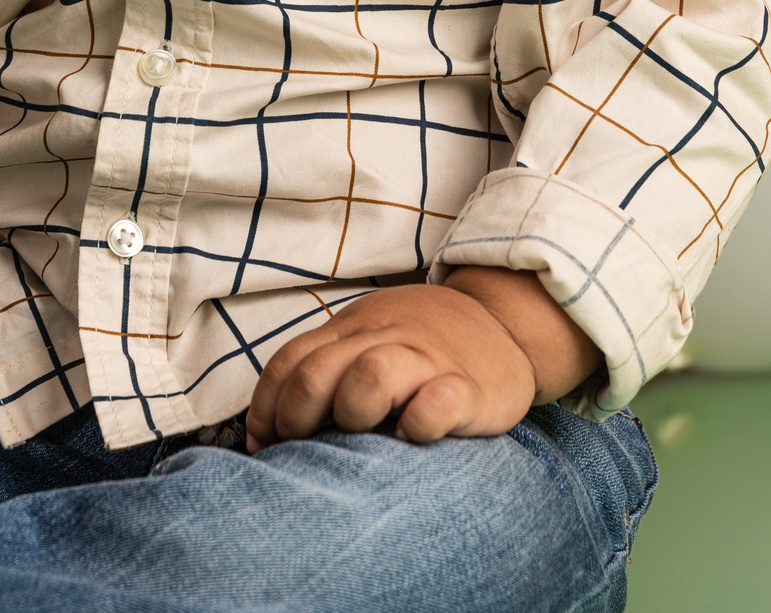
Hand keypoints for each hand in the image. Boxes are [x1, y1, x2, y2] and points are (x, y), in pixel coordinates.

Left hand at [244, 267, 598, 450]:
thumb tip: (264, 434)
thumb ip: (325, 371)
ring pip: (372, 375)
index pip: (289, 362)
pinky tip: (412, 437)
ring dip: (353, 411)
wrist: (506, 323)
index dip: (267, 409)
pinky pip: (438, 402)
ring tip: (363, 434)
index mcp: (353, 330)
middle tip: (307, 446)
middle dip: (298, 417)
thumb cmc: (422, 347)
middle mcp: (384, 339)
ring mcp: (427, 359)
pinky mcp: (470, 387)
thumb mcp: (369, 340)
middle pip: (317, 372)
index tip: (267, 443)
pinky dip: (418, 423)